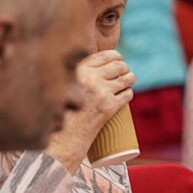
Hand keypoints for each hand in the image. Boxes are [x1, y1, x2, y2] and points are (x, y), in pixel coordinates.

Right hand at [45, 50, 134, 171]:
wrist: (62, 136)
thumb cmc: (61, 110)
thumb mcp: (64, 85)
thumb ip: (77, 74)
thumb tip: (97, 63)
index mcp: (78, 69)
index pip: (104, 55)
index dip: (115, 56)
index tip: (118, 59)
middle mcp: (89, 78)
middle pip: (118, 66)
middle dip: (124, 68)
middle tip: (125, 72)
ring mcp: (100, 92)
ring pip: (126, 79)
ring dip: (130, 78)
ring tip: (130, 80)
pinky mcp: (109, 106)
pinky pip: (127, 94)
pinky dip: (129, 93)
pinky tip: (126, 94)